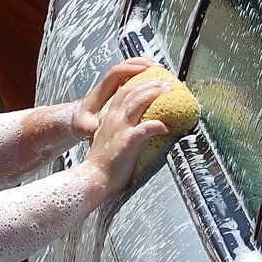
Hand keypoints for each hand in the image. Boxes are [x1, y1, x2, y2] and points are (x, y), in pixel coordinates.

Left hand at [72, 58, 160, 139]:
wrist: (76, 120)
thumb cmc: (81, 122)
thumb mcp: (85, 127)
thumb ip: (92, 128)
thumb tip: (99, 129)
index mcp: (100, 92)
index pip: (115, 74)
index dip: (129, 69)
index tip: (143, 70)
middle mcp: (106, 85)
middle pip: (124, 65)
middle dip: (141, 63)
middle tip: (157, 67)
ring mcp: (112, 85)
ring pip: (128, 67)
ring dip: (143, 65)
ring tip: (158, 68)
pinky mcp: (116, 88)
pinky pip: (130, 75)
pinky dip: (142, 72)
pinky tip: (152, 76)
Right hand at [82, 76, 168, 196]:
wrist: (93, 178)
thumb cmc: (102, 165)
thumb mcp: (106, 140)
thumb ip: (116, 130)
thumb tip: (132, 127)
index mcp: (108, 118)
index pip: (122, 92)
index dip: (138, 84)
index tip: (151, 82)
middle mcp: (114, 120)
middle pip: (132, 91)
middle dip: (150, 83)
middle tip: (165, 82)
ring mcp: (120, 129)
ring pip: (138, 102)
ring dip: (155, 94)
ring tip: (168, 91)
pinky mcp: (128, 141)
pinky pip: (147, 128)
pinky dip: (158, 125)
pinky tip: (167, 127)